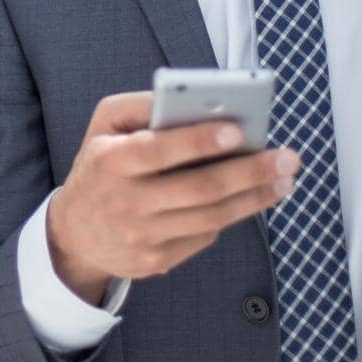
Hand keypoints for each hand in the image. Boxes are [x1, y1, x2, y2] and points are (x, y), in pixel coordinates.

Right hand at [45, 90, 298, 304]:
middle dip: (250, 172)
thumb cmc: (100, 165)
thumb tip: (196, 100)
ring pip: (212, 217)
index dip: (199, 141)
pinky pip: (205, 237)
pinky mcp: (157, 262)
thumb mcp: (105, 125)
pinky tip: (253, 198)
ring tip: (284, 180)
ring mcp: (143, 238)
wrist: (74, 234)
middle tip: (288, 159)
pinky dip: (232, 215)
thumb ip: (144, 106)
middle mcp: (127, 202)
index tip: (239, 130)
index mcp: (112, 161)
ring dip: (255, 198)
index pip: (160, 150)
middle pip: (199, 189)